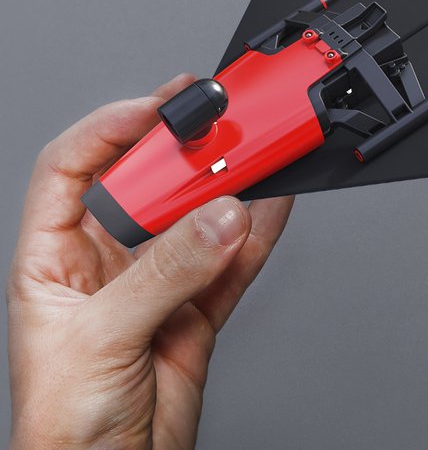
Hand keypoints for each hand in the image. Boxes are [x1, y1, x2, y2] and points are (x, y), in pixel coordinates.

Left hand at [7, 74, 293, 449]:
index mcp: (54, 259)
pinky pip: (235, 258)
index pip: (73, 168)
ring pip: (198, 216)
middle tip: (222, 128)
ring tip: (260, 158)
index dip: (111, 127)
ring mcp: (156, 284)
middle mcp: (105, 263)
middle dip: (187, 152)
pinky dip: (260, 232)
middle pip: (148, 185)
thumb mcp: (101, 340)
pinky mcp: (198, 309)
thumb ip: (166, 274)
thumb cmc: (61, 430)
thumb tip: (219, 218)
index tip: (159, 107)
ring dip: (231, 187)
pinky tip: (276, 204)